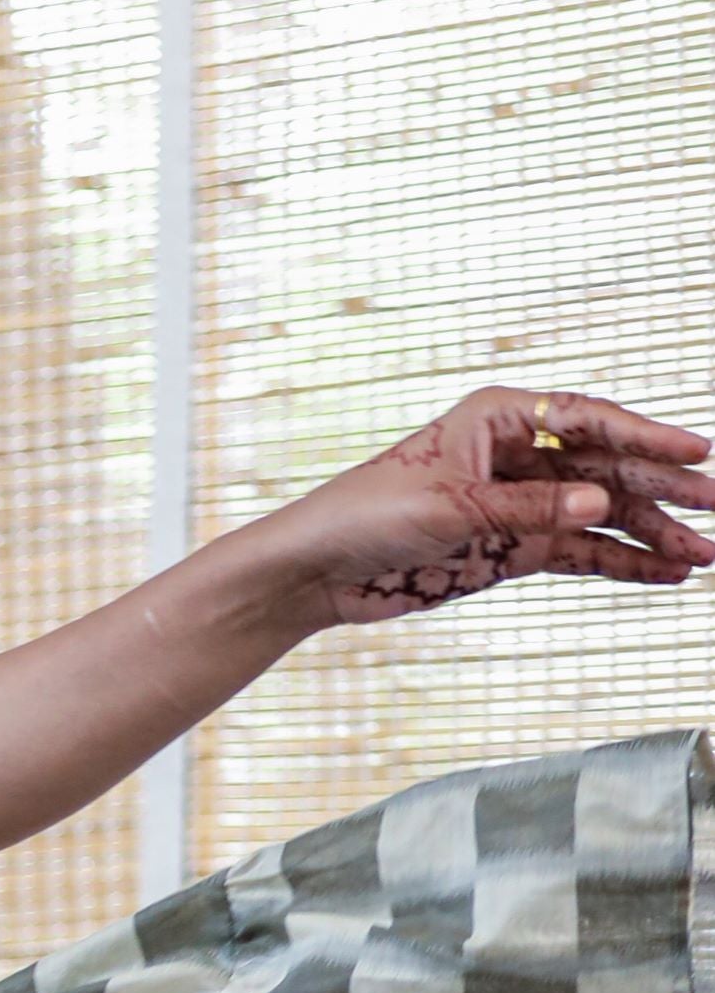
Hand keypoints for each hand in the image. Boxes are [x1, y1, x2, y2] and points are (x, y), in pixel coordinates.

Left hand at [255, 385, 712, 627]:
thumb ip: (529, 509)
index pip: (587, 421)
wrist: (316, 569)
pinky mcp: (512, 548)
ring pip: (601, 516)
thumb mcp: (450, 508)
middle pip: (606, 468)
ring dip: (651, 534)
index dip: (646, 437)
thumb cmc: (366, 515)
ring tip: (703, 554)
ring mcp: (519, 504)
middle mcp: (516, 455)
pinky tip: (664, 573)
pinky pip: (580, 553)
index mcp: (498, 419)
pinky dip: (621, 564)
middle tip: (713, 504)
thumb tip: (604, 506)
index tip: (697, 453)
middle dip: (661, 487)